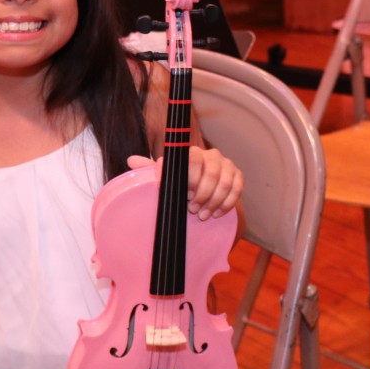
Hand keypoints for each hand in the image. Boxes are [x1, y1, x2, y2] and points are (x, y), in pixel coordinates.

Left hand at [127, 147, 242, 219]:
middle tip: (192, 209)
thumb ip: (150, 169)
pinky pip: (236, 189)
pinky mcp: (238, 175)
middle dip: (202, 194)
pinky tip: (216, 214)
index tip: (183, 195)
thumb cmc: (181, 184)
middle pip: (211, 172)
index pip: (193, 159)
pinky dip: (226, 203)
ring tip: (202, 216)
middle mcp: (212, 155)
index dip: (189, 178)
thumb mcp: (166, 177)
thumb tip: (131, 161)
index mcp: (193, 153)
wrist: (205, 193)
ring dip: (214, 202)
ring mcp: (227, 165)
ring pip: (225, 182)